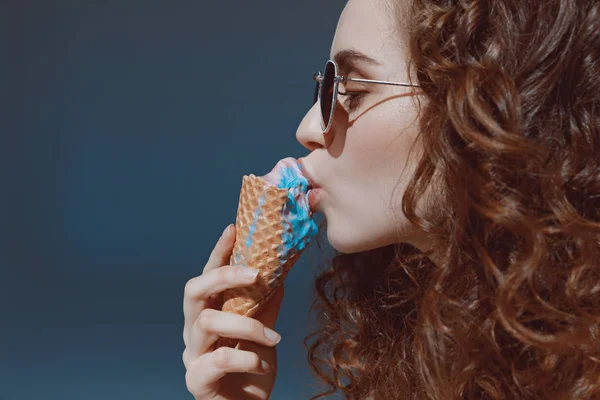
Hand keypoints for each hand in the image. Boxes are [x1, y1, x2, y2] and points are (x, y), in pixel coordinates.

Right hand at [183, 224, 284, 399]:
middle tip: (255, 274)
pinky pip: (215, 361)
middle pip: (193, 291)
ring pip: (207, 323)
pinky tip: (262, 362)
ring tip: (273, 338)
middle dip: (223, 276)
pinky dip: (244, 357)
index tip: (233, 229)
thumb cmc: (253, 369)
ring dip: (246, 325)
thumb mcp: (265, 332)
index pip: (208, 276)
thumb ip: (266, 304)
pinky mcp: (196, 380)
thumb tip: (279, 272)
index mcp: (210, 313)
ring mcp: (192, 354)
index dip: (219, 252)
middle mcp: (195, 330)